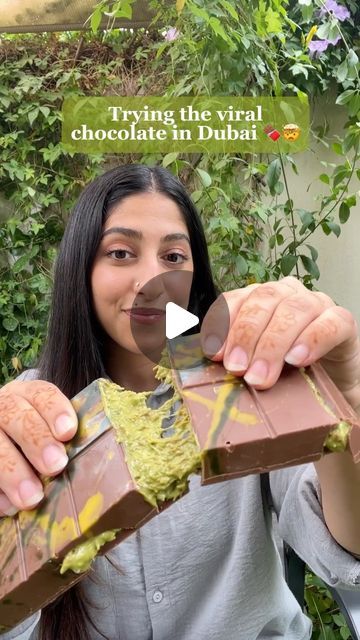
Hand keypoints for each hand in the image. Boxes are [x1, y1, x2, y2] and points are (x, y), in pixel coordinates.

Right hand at [0, 380, 76, 515]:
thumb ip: (66, 438)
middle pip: (15, 416)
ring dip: (12, 471)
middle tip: (56, 466)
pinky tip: (7, 506)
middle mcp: (3, 406)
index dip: (55, 410)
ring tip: (31, 498)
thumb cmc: (39, 441)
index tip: (68, 432)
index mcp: (27, 395)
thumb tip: (95, 463)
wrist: (6, 440)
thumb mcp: (51, 430)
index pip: (42, 393)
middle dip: (36, 441)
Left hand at [200, 276, 359, 397]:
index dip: (222, 324)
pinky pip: (330, 323)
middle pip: (263, 301)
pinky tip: (297, 360)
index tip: (215, 354)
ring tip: (261, 375)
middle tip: (237, 369)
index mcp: (260, 299)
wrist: (334, 381)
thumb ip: (238, 358)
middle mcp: (287, 294)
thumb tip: (214, 366)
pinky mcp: (343, 321)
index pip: (235, 299)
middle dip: (246, 336)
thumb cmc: (290, 370)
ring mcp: (317, 304)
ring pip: (294, 310)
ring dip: (273, 344)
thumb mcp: (257, 362)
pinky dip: (312, 340)